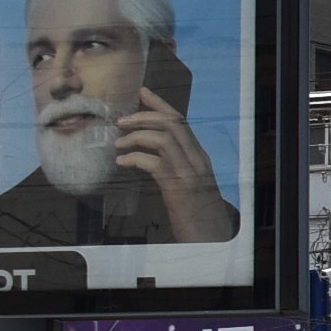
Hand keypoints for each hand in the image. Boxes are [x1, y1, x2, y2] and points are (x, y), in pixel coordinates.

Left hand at [114, 87, 232, 241]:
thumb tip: (152, 154)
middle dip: (143, 116)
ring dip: (135, 136)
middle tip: (121, 121)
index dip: (160, 104)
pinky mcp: (177, 188)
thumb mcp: (190, 185)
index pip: (181, 122)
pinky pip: (153, 163)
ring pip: (163, 138)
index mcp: (200, 158)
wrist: (212, 239)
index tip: (142, 91)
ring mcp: (189, 174)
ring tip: (119, 144)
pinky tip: (121, 162)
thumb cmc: (197, 214)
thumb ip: (177, 166)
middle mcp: (197, 161)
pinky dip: (133, 158)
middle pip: (171, 124)